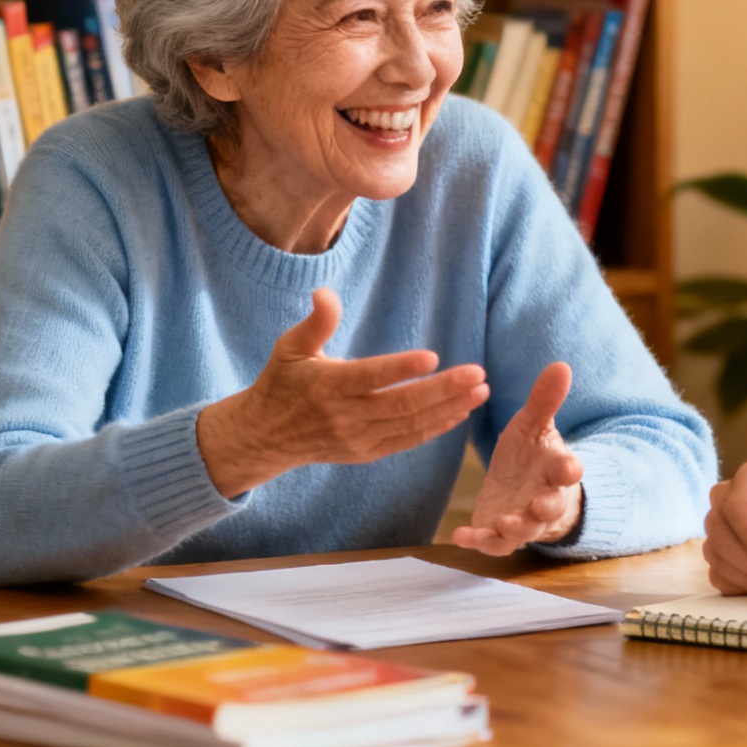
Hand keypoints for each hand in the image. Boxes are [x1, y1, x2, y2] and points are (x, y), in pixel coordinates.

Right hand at [196, 288, 489, 497]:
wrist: (266, 436)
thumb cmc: (282, 382)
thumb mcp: (290, 347)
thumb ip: (316, 322)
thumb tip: (325, 293)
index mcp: (329, 386)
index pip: (371, 377)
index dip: (401, 369)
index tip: (433, 357)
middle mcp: (346, 416)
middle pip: (401, 404)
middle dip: (443, 390)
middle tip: (478, 374)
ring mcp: (359, 439)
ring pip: (411, 425)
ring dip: (449, 408)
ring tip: (480, 391)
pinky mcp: (367, 453)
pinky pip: (407, 441)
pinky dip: (435, 428)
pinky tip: (460, 412)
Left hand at [454, 363, 583, 555]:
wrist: (521, 488)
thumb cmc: (531, 455)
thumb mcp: (534, 426)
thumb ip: (545, 400)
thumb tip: (561, 364)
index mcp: (555, 471)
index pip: (568, 471)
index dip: (570, 470)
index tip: (570, 468)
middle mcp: (543, 500)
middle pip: (550, 508)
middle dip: (546, 508)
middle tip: (540, 506)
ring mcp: (521, 520)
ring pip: (523, 531)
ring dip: (515, 528)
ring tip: (503, 521)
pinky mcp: (498, 533)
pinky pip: (491, 543)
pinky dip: (477, 541)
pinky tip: (459, 535)